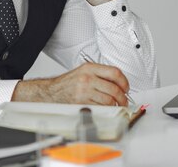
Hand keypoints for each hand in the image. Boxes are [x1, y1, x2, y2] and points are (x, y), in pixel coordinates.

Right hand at [11, 62, 129, 105]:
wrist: (51, 92)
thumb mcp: (83, 72)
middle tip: (124, 100)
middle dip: (122, 97)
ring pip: (109, 99)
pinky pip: (101, 107)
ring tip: (115, 105)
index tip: (126, 87)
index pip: (114, 72)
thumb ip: (100, 75)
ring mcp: (84, 90)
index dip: (124, 81)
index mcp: (89, 68)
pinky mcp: (82, 102)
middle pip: (114, 88)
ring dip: (115, 104)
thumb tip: (118, 83)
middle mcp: (87, 78)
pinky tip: (106, 108)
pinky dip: (106, 109)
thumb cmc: (67, 84)